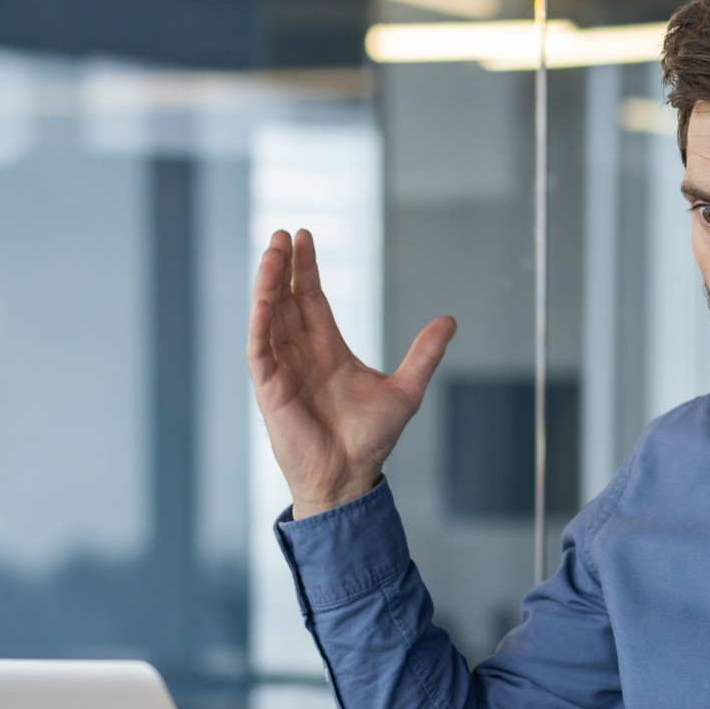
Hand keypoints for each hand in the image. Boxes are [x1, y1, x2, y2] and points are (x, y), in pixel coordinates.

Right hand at [247, 228, 455, 516]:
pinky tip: (265, 295)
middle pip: (287, 298)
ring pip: (269, 315)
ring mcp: (281, 368)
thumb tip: (450, 320)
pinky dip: (260, 318)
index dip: (307, 269)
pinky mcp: (269, 386)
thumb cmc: (371, 439)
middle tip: (284, 232)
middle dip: (285, 265)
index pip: (311, 299)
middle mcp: (300, 353)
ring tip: (272, 249)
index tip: (304, 236)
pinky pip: (259, 345)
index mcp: (327, 349)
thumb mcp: (406, 390)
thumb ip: (425, 354)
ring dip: (268, 282)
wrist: (350, 476)